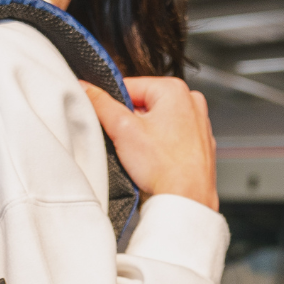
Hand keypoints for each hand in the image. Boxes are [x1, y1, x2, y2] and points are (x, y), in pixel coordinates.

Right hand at [80, 77, 218, 211]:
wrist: (187, 198)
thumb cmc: (163, 166)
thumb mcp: (122, 130)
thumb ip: (101, 105)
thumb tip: (85, 88)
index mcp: (174, 89)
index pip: (129, 86)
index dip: (111, 105)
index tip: (104, 122)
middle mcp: (191, 101)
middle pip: (143, 105)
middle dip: (128, 123)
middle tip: (123, 143)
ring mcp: (198, 123)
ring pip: (157, 123)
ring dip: (142, 137)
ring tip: (140, 156)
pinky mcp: (198, 145)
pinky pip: (169, 140)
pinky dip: (158, 149)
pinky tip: (154, 163)